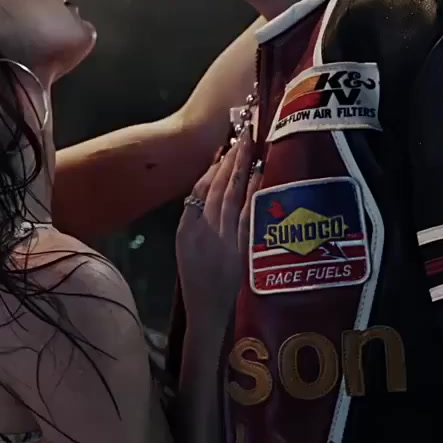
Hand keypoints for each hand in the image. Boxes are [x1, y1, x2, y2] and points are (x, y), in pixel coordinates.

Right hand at [176, 128, 259, 324]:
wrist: (207, 310)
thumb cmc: (195, 277)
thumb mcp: (185, 245)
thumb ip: (192, 216)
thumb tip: (207, 184)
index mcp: (188, 229)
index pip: (200, 189)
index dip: (213, 165)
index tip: (225, 145)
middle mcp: (206, 231)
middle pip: (219, 187)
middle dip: (231, 158)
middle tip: (243, 132)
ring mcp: (226, 239)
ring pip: (233, 197)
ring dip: (242, 169)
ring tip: (250, 145)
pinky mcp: (242, 249)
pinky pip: (248, 215)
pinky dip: (253, 193)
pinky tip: (258, 176)